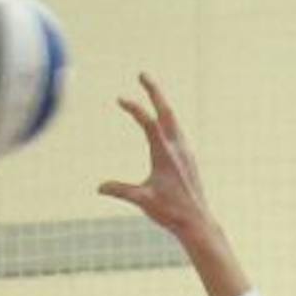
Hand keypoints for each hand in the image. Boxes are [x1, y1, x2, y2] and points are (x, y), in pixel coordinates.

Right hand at [99, 73, 216, 244]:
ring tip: (153, 93)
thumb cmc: (169, 212)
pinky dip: (168, 119)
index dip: (134, 108)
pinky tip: (164, 123)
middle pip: (166, 110)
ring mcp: (185, 150)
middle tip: (142, 74)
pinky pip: (178, 130)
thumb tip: (99, 188)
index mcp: (164, 153)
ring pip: (174, 118)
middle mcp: (177, 147)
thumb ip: (121, 191)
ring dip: (162, 103)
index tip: (120, 98)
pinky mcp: (189, 157)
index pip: (148, 122)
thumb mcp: (142, 201)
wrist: (196, 220)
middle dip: (153, 91)